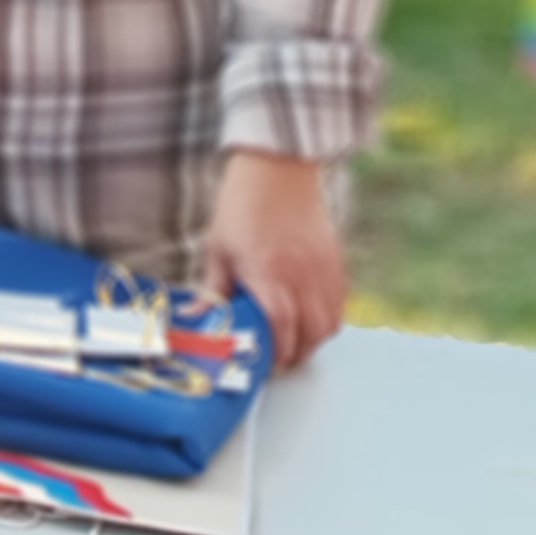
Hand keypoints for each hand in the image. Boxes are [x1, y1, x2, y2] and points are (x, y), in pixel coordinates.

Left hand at [204, 148, 345, 367]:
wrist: (278, 169)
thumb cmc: (243, 207)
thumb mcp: (218, 248)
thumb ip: (213, 290)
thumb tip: (196, 319)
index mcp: (269, 272)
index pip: (281, 327)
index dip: (276, 353)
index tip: (265, 365)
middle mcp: (302, 274)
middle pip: (311, 333)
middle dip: (295, 354)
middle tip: (276, 359)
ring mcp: (324, 269)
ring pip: (330, 323)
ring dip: (313, 340)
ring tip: (292, 342)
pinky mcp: (336, 262)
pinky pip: (339, 303)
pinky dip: (327, 319)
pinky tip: (308, 318)